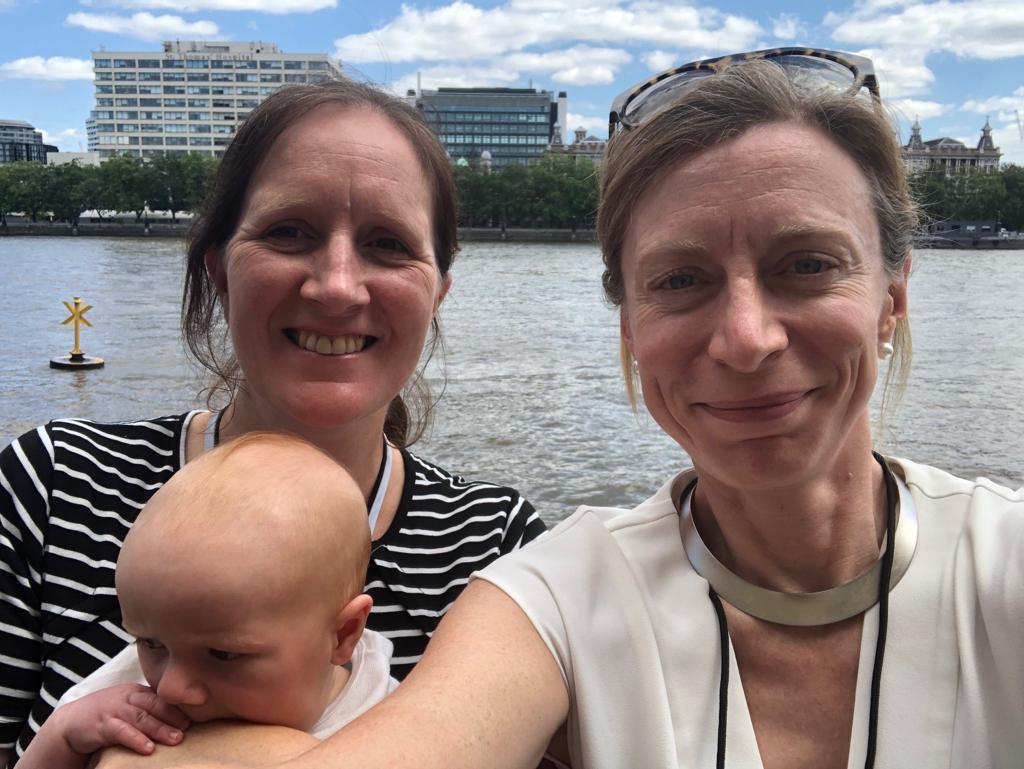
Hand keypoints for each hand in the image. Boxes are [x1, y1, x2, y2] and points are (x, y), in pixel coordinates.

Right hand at [54, 683, 189, 755]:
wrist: (70, 723)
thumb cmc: (107, 715)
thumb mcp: (130, 706)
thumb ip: (151, 708)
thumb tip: (184, 718)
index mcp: (138, 691)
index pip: (162, 696)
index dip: (180, 704)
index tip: (199, 711)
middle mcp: (127, 697)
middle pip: (155, 705)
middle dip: (174, 715)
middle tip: (190, 727)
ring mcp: (114, 710)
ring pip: (141, 718)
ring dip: (160, 729)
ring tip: (176, 739)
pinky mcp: (101, 725)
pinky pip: (120, 732)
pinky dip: (135, 739)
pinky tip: (148, 749)